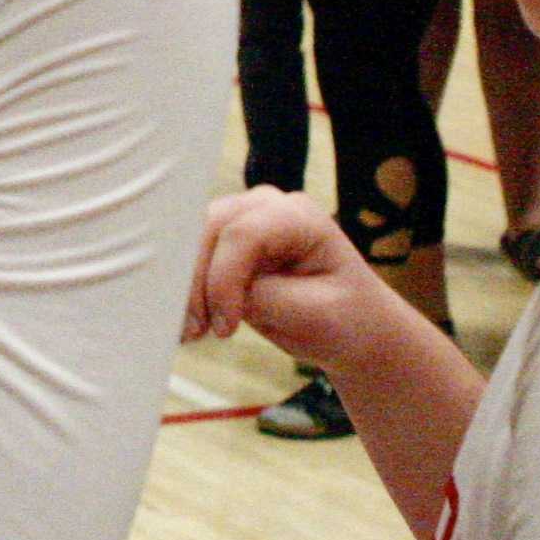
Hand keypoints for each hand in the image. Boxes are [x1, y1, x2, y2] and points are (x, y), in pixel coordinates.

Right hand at [182, 187, 384, 368]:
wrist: (354, 327)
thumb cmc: (346, 319)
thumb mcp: (313, 315)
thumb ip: (261, 298)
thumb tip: (210, 295)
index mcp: (299, 216)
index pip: (243, 233)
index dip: (223, 278)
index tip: (225, 328)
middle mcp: (266, 207)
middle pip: (209, 229)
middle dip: (196, 282)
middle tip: (197, 331)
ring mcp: (243, 220)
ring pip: (191, 240)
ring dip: (185, 287)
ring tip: (190, 331)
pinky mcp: (226, 244)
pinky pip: (190, 257)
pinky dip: (185, 290)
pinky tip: (188, 323)